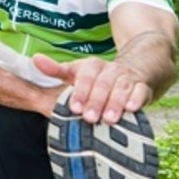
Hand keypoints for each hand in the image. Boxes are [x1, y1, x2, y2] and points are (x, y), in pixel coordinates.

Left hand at [31, 53, 150, 124]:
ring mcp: (128, 78)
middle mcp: (111, 70)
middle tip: (89, 118)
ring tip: (109, 119)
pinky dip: (137, 99)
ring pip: (122, 88)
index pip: (86, 76)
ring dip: (116, 103)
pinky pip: (141, 91)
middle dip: (96, 101)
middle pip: (104, 83)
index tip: (73, 108)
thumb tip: (35, 59)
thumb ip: (56, 69)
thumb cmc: (98, 78)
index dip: (80, 91)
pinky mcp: (143, 87)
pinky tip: (132, 108)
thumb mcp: (77, 72)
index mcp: (93, 66)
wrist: (133, 71)